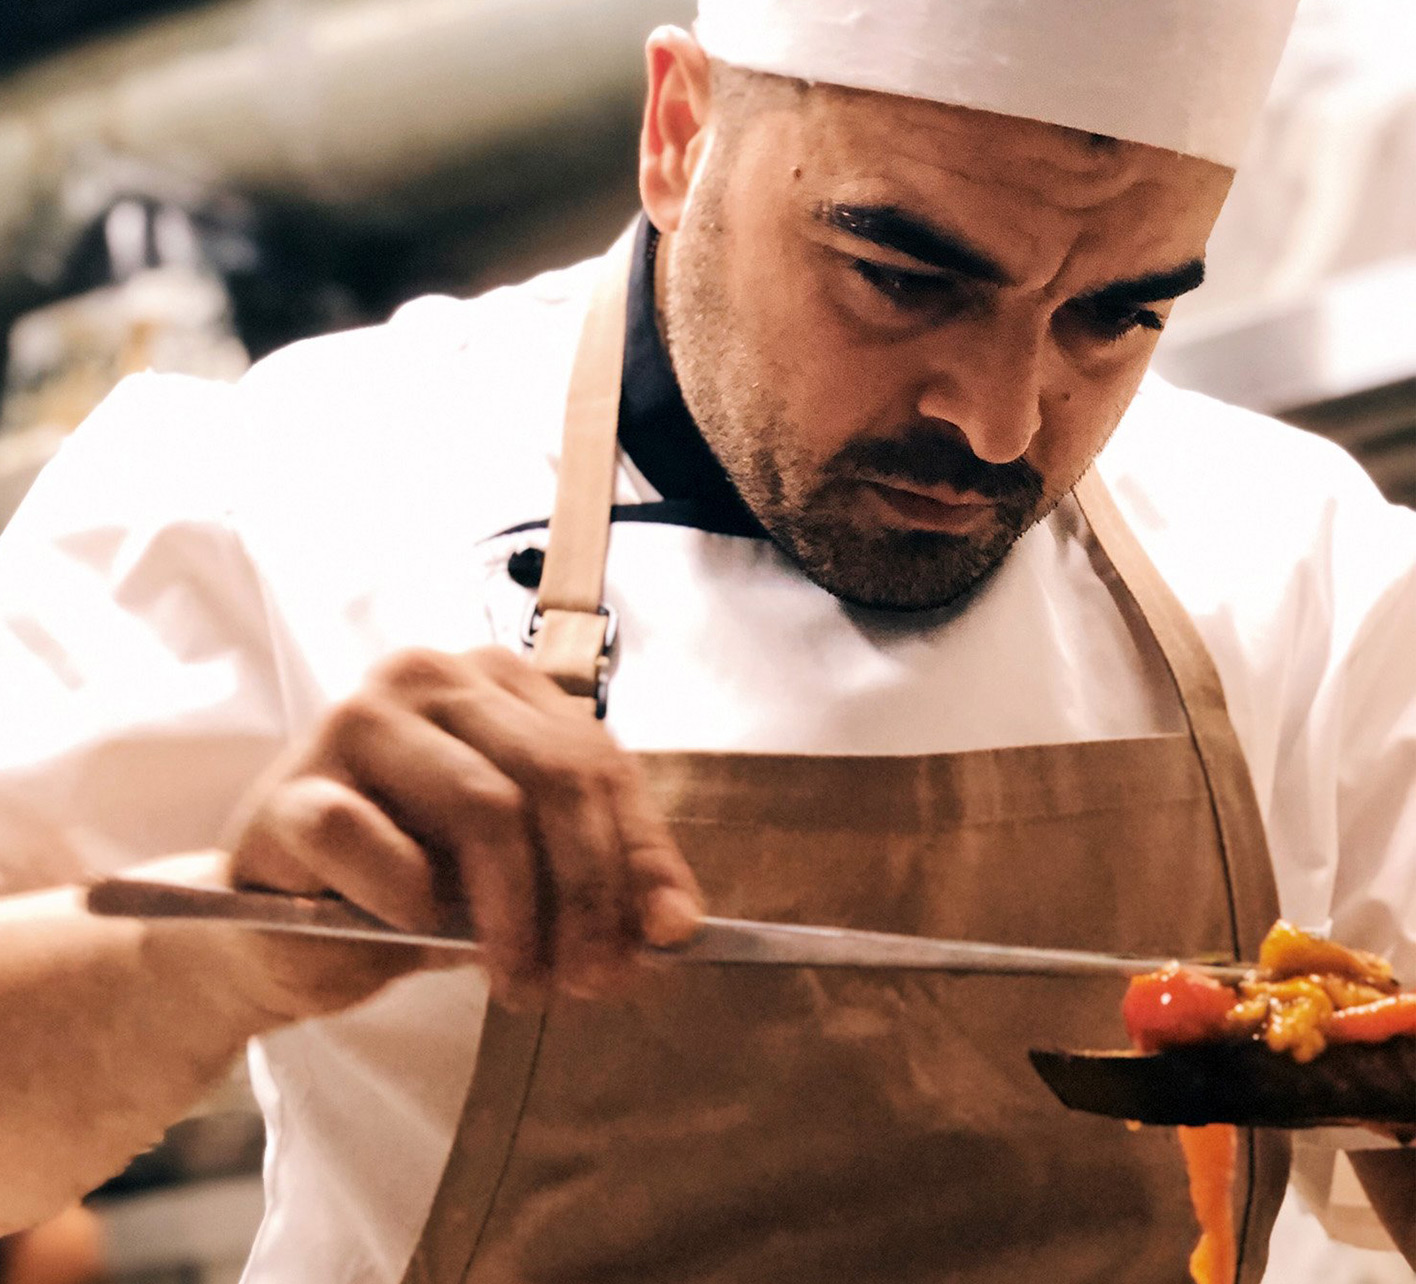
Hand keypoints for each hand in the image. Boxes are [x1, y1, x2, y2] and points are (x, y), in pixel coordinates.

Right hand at [224, 646, 702, 1016]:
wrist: (279, 935)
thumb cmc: (411, 891)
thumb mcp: (523, 883)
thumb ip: (594, 884)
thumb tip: (675, 925)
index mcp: (495, 682)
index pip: (598, 759)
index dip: (642, 851)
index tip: (669, 935)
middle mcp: (429, 677)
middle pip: (554, 774)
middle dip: (589, 889)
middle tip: (592, 977)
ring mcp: (357, 722)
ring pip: (485, 805)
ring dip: (517, 913)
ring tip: (520, 983)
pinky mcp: (294, 790)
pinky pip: (380, 845)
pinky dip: (411, 903)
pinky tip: (414, 931)